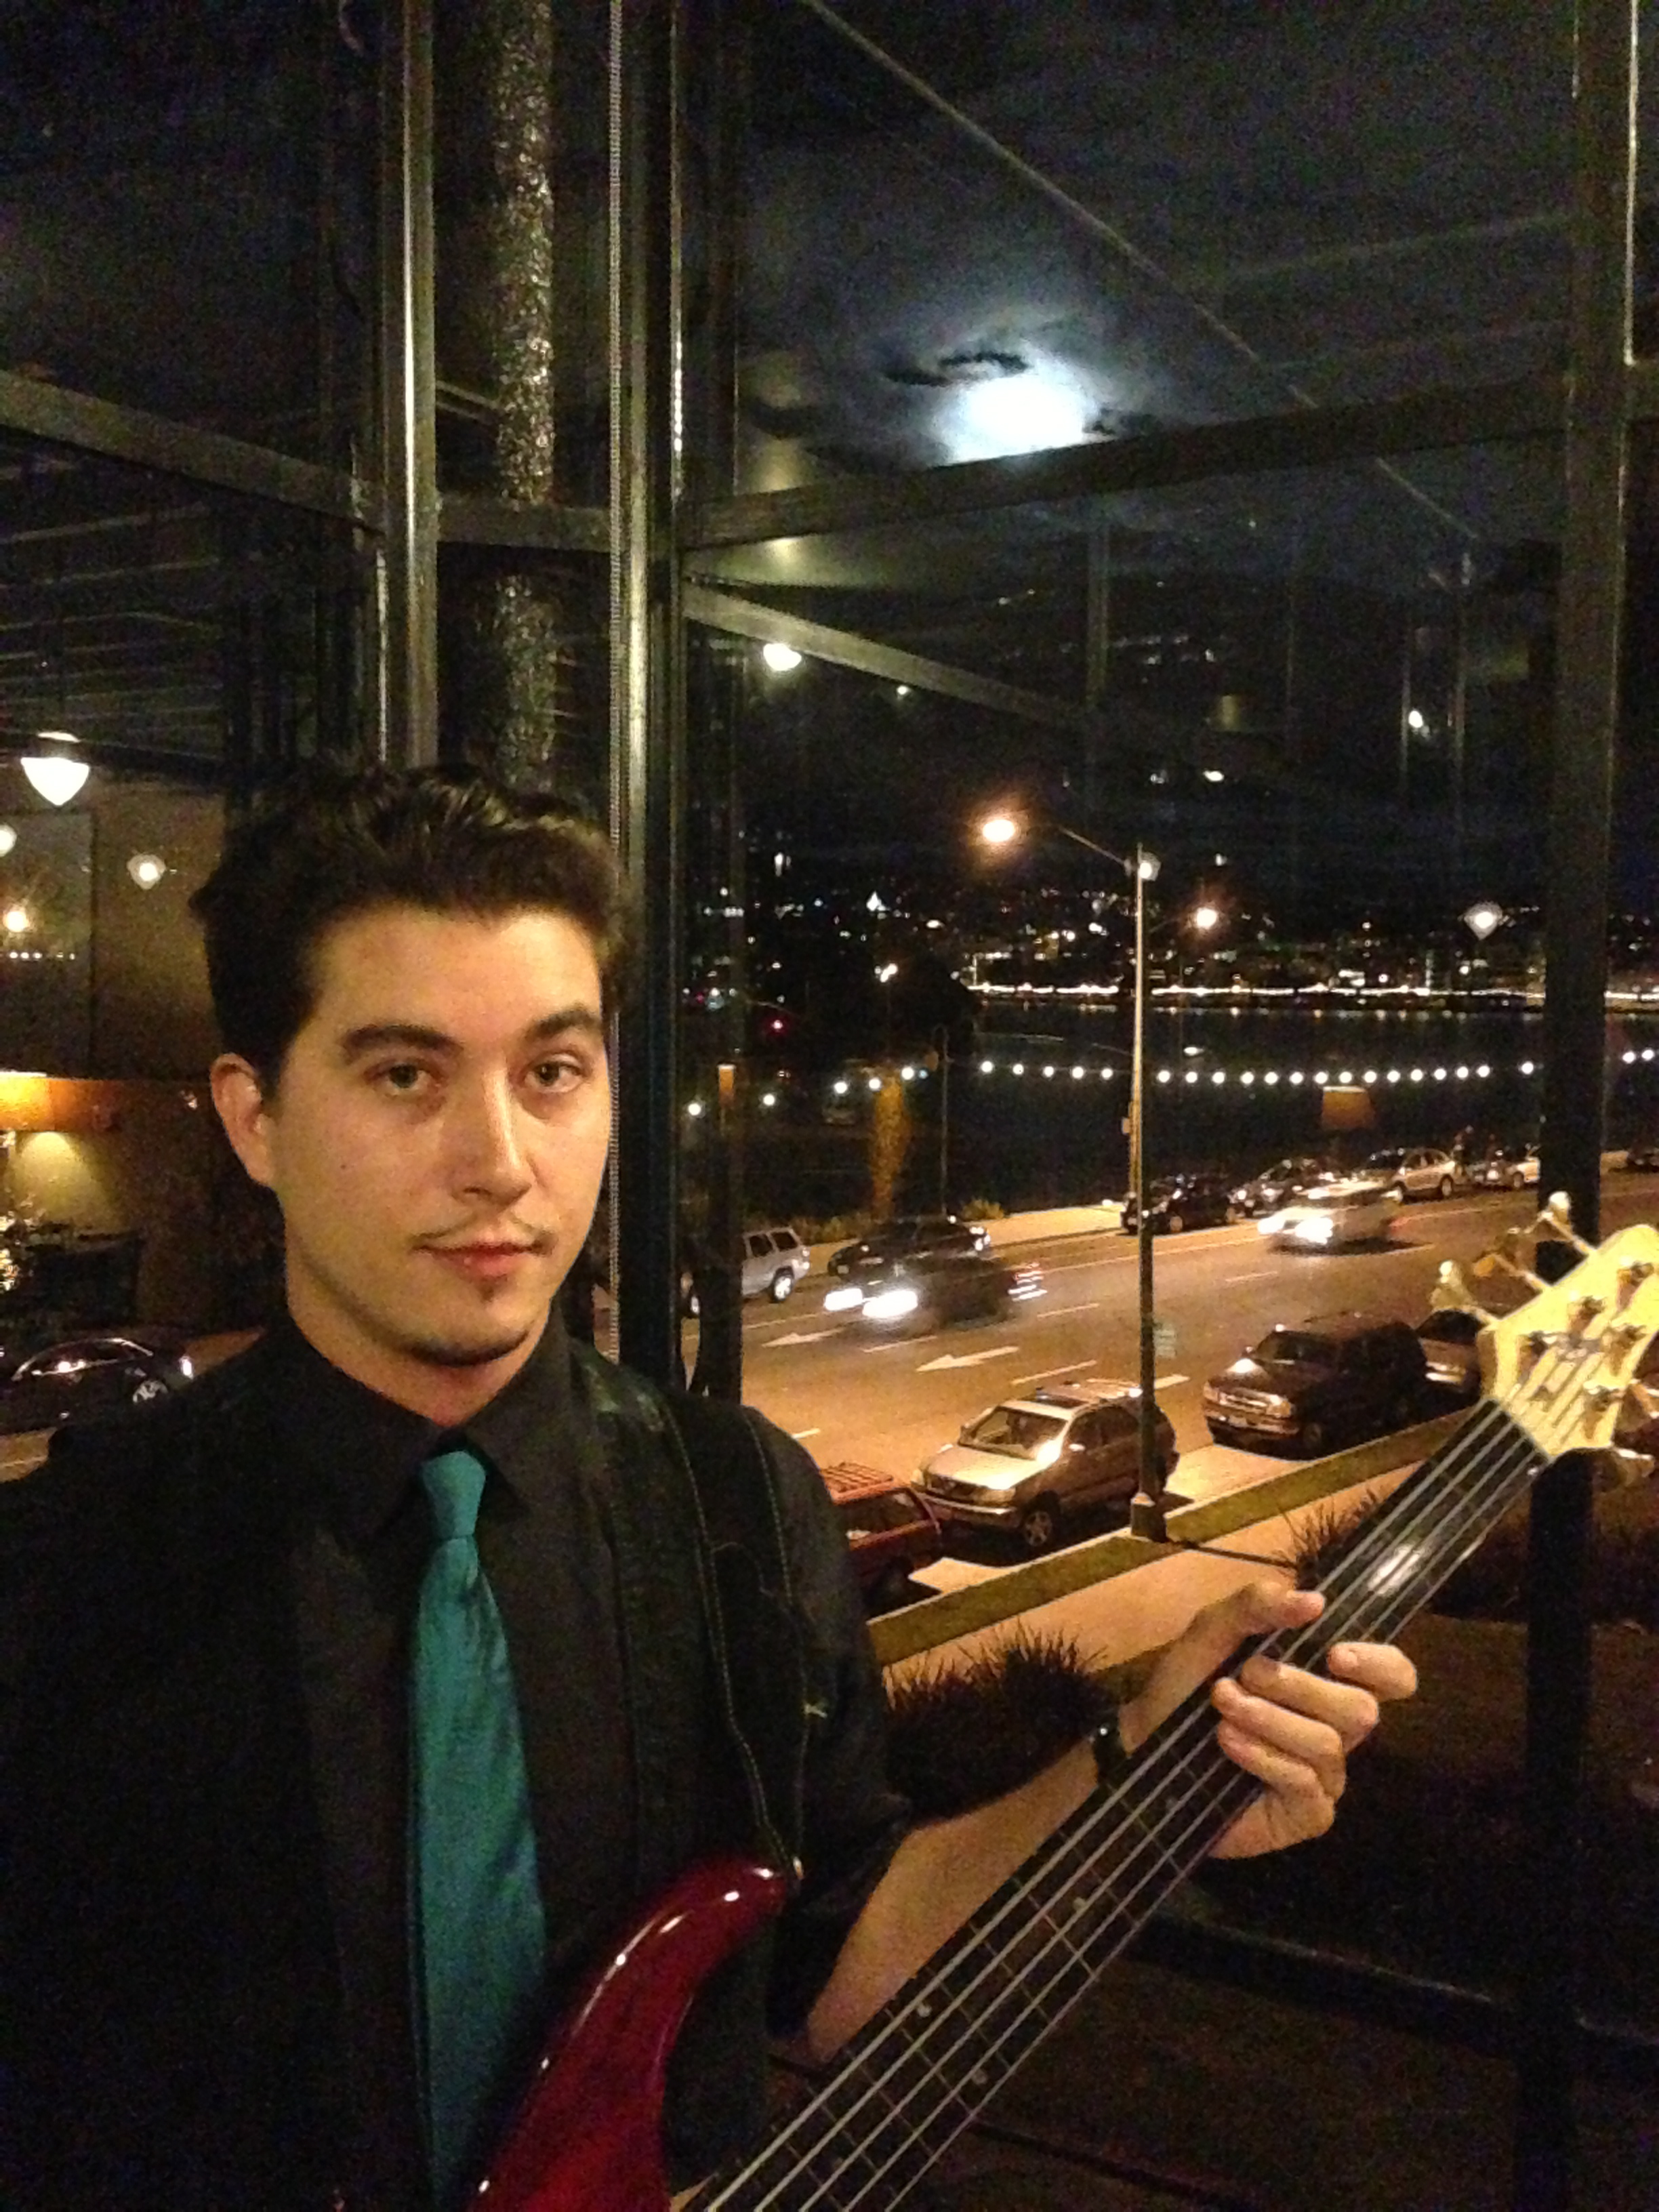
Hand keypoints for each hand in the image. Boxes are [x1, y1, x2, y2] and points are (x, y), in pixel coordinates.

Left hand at [1116, 1577, 1417, 1859]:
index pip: (1393, 1676)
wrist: (1146, 1741)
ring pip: (1327, 1744)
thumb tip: (1315, 1601)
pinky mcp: (1307, 1815)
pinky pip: (1305, 1784)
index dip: (1382, 1665)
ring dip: (1268, 1718)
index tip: (1336, 1654)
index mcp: (1328, 1681)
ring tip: (1222, 1706)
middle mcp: (1337, 1728)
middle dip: (1299, 1686)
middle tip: (1246, 1674)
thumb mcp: (1215, 1630)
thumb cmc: (1188, 1682)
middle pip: (1361, 1709)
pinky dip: (1262, 1756)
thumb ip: (1258, 1605)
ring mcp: (1326, 1775)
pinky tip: (1228, 1742)